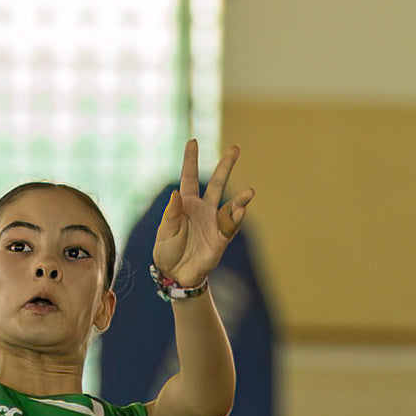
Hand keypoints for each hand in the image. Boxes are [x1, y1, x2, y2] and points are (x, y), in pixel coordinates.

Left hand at [152, 139, 254, 285]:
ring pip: (229, 205)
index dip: (190, 160)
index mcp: (186, 204)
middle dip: (225, 166)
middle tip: (235, 149)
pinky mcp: (221, 239)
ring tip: (250, 192)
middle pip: (216, 183)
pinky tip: (241, 211)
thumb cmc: (167, 251)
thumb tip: (175, 193)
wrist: (175, 275)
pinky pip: (231, 227)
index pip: (188, 177)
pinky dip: (236, 219)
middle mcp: (203, 209)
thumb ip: (172, 213)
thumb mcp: (165, 231)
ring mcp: (214, 223)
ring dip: (240, 199)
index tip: (193, 141)